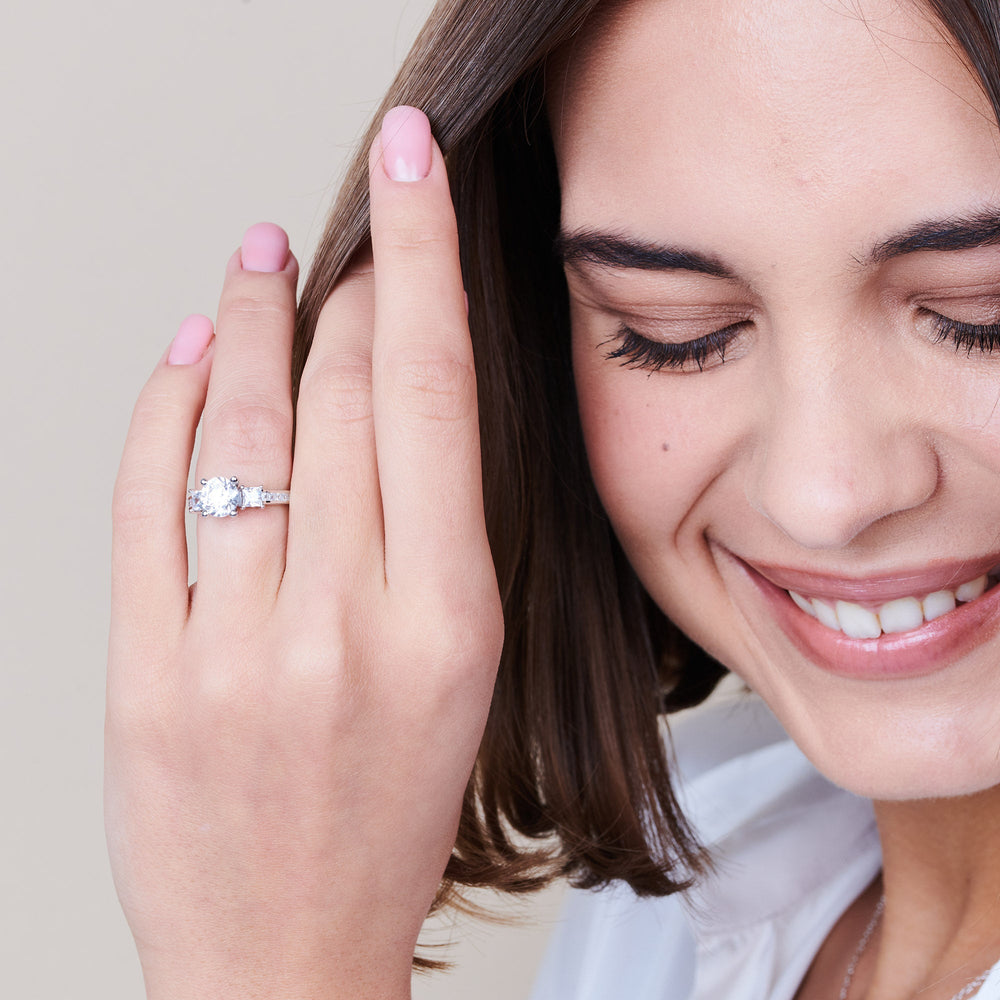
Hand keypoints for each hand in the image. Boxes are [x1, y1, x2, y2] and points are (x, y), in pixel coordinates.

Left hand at [106, 107, 502, 999]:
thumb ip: (427, 531)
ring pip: (239, 429)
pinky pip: (147, 503)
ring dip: (247, 323)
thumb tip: (385, 400)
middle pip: (337, 393)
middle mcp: (348, 621)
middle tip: (349, 233)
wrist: (288, 953)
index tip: (416, 171)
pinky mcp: (146, 673)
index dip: (423, 261)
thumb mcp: (458, 672)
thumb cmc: (388, 815)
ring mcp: (238, 647)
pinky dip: (163, 411)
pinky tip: (187, 357)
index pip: (431, 392)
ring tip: (256, 259)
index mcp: (448, 620)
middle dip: (340, 287)